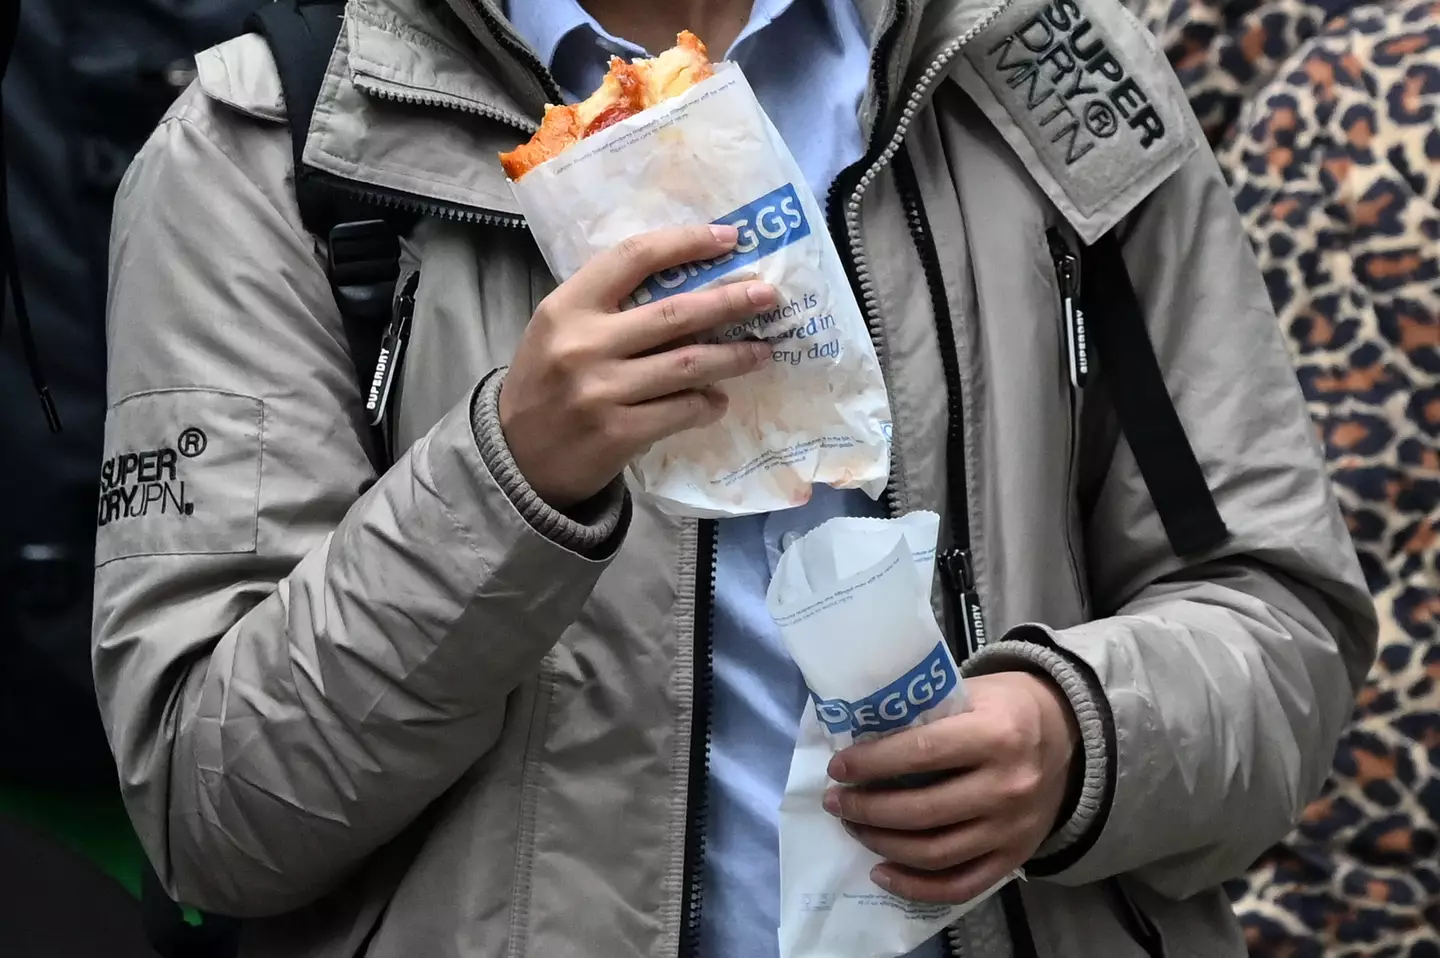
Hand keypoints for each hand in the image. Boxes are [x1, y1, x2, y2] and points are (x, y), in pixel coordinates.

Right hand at [499, 224, 776, 508]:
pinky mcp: (618, 433)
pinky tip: (718, 400)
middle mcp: (583, 344)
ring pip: (688, 365)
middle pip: (676, 313)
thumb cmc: (545, 384)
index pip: (634, 257)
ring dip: (734, 357)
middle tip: (769, 296)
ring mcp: (601, 391)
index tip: (729, 238)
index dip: (687, 242)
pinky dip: (707, 404)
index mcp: (566, 307)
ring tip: (762, 352)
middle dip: (730, 301)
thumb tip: (692, 286)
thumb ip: (609, 307)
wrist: (515, 458)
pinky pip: (680, 410)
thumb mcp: (559, 331)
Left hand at [823, 672, 1079, 903]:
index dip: (873, 763)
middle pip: (923, 811)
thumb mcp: (969, 691)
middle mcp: (1008, 786)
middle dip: (868, 808)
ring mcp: (1013, 828)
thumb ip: (924, 712)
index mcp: (997, 735)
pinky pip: (960, 884)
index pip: (921, 753)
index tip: (839, 766)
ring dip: (883, 844)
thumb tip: (860, 737)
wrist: (1068, 734)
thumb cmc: (1005, 706)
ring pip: (936, 853)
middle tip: (837, 801)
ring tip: (853, 826)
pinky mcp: (1015, 857)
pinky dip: (916, 886)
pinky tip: (882, 872)